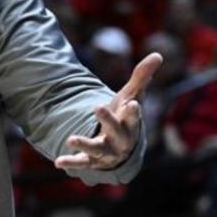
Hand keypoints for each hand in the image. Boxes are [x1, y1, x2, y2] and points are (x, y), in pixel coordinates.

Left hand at [55, 52, 163, 170]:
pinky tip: (58, 162)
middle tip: (98, 106)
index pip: (134, 117)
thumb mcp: (132, 96)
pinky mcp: (93, 161)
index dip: (133, 111)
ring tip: (71, 139)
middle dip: (108, 120)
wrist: (122, 147)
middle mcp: (121, 140)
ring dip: (85, 144)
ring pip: (97, 149)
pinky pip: (83, 162)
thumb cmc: (125, 116)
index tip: (132, 103)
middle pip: (116, 131)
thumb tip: (158, 54)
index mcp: (130, 123)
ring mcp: (107, 151)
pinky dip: (71, 162)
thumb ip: (142, 77)